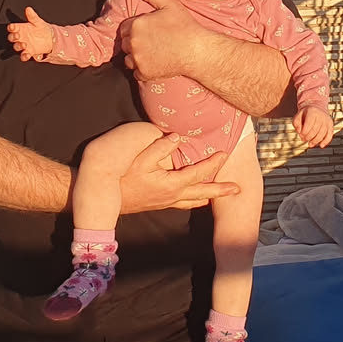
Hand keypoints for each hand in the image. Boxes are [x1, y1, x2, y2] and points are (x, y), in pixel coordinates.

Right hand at [7, 10, 55, 61]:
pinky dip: (25, 56)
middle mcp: (21, 37)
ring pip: (17, 47)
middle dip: (13, 37)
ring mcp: (24, 45)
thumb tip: (28, 9)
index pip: (13, 28)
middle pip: (12, 38)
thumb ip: (32, 16)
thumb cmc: (42, 29)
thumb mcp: (38, 21)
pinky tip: (27, 55)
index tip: (12, 27)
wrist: (51, 38)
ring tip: (24, 45)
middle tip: (17, 35)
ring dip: (18, 46)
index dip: (11, 27)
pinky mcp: (29, 52)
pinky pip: (24, 55)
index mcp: (21, 28)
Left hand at [118, 0, 214, 81]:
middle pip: (125, 43)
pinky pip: (135, 72)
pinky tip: (155, 62)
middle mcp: (133, 42)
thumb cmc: (185, 27)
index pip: (124, 28)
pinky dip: (142, 69)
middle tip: (152, 41)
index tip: (146, 31)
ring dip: (136, 56)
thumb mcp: (170, 4)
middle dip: (134, 42)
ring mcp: (138, 59)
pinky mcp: (144, 72)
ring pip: (128, 58)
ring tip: (153, 52)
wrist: (196, 51)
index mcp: (136, 25)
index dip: (134, 28)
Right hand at [119, 133, 240, 213]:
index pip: (198, 173)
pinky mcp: (160, 204)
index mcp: (171, 184)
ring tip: (221, 194)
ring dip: (209, 196)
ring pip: (194, 200)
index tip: (223, 154)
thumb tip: (177, 137)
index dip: (212, 163)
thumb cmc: (122, 176)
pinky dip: (195, 200)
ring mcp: (166, 202)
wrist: (105, 197)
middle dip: (220, 189)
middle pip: (203, 192)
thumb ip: (159, 147)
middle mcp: (173, 196)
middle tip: (237, 189)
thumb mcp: (140, 159)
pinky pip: (184, 203)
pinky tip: (197, 199)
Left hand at [295, 106, 334, 148]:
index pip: (309, 124)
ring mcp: (327, 120)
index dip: (304, 132)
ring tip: (310, 144)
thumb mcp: (298, 115)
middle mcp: (321, 115)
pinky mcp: (330, 125)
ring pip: (322, 134)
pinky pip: (330, 135)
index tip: (301, 135)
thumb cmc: (306, 113)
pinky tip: (321, 145)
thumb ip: (296, 123)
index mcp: (312, 112)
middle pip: (315, 130)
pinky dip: (326, 141)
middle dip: (308, 137)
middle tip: (304, 139)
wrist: (317, 106)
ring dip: (315, 141)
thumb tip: (299, 131)